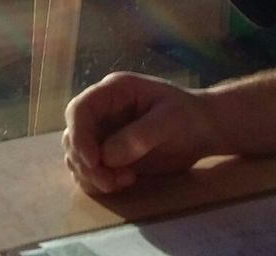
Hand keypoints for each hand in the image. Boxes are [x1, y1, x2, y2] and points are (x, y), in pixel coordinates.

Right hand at [63, 71, 216, 194]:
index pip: (79, 109)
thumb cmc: (189, 116)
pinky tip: (126, 181)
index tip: (94, 162)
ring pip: (77, 157)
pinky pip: (90, 171)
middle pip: (72, 136)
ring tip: (124, 181)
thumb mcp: (169, 120)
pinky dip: (99, 182)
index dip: (79, 136)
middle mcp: (103, 111)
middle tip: (111, 181)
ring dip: (92, 176)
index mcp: (114, 91)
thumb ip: (139, 135)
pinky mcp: (110, 155)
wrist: (202, 130)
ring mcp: (104, 133)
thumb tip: (107, 156)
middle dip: (86, 163)